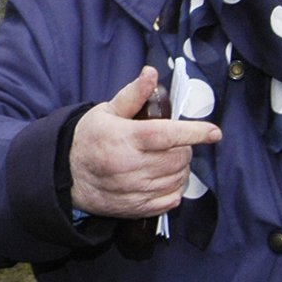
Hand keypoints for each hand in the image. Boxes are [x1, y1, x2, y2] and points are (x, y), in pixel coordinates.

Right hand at [69, 67, 221, 218]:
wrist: (67, 175)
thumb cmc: (89, 139)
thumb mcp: (106, 111)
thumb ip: (133, 95)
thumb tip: (151, 73)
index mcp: (125, 139)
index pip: (168, 135)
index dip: (195, 132)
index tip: (214, 132)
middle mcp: (130, 167)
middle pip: (178, 158)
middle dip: (186, 148)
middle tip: (176, 142)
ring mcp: (134, 190)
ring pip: (177, 179)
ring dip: (181, 168)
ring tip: (170, 158)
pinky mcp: (136, 208)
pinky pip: (170, 200)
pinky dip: (175, 188)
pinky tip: (165, 177)